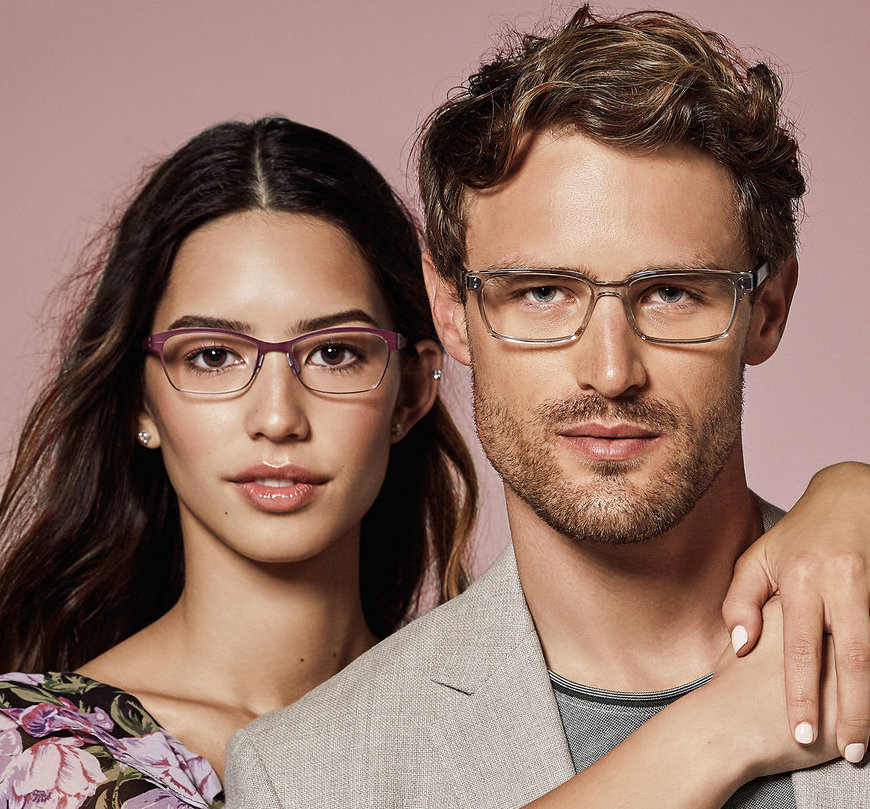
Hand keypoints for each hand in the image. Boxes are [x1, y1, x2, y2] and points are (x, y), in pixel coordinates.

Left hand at [722, 462, 869, 762]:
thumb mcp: (758, 560)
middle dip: (852, 710)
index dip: (801, 692)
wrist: (851, 495)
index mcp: (801, 579)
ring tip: (868, 738)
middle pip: (852, 658)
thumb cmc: (798, 537)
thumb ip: (741, 601)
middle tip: (849, 752)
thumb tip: (740, 645)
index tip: (800, 732)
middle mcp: (840, 583)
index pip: (801, 647)